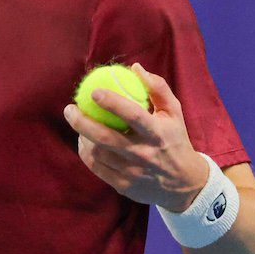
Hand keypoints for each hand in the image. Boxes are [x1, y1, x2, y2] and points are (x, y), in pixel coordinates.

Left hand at [63, 63, 209, 210]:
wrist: (184, 183)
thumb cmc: (175, 139)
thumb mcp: (174, 112)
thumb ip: (157, 88)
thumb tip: (135, 68)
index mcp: (158, 133)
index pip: (133, 115)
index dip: (112, 102)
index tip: (94, 91)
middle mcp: (144, 154)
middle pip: (106, 138)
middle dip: (82, 122)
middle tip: (70, 108)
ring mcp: (132, 172)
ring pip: (97, 152)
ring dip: (83, 135)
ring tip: (78, 121)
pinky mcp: (123, 185)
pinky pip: (96, 166)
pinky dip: (86, 152)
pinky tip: (84, 140)